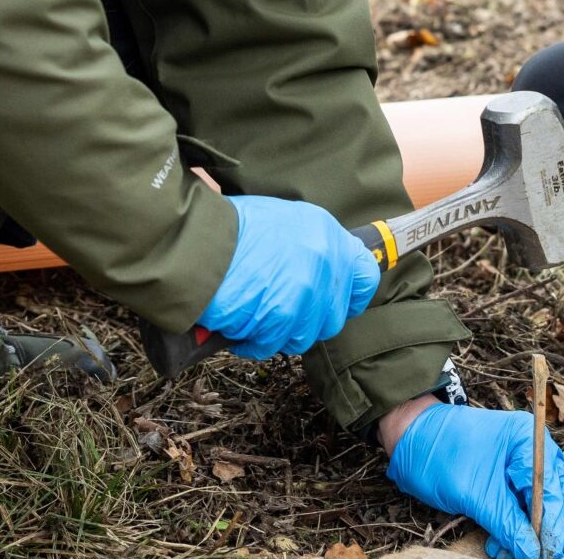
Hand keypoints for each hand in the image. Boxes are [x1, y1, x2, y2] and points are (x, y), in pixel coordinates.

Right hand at [198, 195, 380, 357]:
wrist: (198, 241)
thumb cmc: (229, 228)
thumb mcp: (282, 220)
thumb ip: (307, 247)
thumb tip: (314, 270)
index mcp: (327, 234)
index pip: (365, 275)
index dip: (349, 294)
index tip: (335, 301)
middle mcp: (325, 263)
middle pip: (331, 317)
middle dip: (305, 320)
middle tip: (276, 310)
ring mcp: (306, 294)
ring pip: (302, 336)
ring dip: (277, 332)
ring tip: (250, 314)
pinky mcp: (282, 319)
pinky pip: (272, 344)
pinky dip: (252, 341)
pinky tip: (236, 323)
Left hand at [386, 402, 563, 558]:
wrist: (408, 439)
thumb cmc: (438, 455)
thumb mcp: (474, 494)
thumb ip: (507, 523)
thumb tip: (532, 552)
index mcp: (529, 441)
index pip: (556, 489)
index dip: (554, 526)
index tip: (545, 553)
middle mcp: (533, 450)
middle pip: (558, 497)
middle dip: (545, 531)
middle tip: (531, 555)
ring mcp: (522, 463)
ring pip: (542, 506)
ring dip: (529, 533)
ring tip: (507, 552)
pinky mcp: (509, 479)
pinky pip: (523, 506)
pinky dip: (516, 527)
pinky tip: (501, 543)